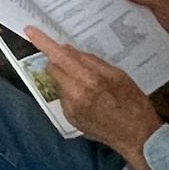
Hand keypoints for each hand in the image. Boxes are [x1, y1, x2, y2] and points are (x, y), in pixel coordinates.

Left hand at [24, 30, 163, 163]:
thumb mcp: (118, 75)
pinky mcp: (70, 119)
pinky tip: (92, 101)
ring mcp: (70, 109)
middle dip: (60, 61)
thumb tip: (68, 50)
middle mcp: (75, 95)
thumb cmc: (133, 103)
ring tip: (93, 87)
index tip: (30, 31)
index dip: (43, 42)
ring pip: (59, 83)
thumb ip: (90, 61)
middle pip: (53, 68)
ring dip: (68, 78)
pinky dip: (73, 93)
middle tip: (77, 62)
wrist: (139, 138)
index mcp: (89, 80)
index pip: (60, 57)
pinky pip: (65, 97)